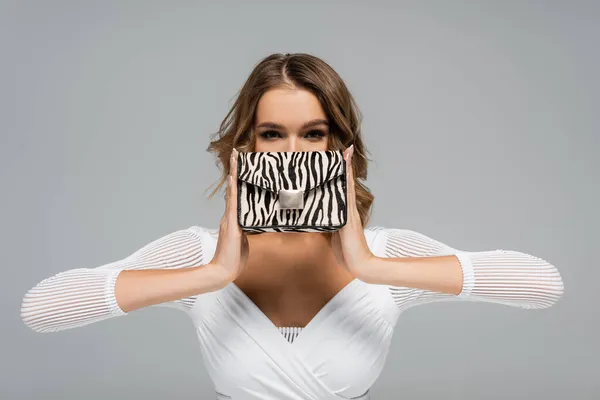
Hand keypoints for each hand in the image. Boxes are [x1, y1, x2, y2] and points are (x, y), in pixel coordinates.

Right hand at [209, 148, 248, 281]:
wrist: (223, 272)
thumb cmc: (234, 258)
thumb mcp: (244, 240)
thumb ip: (248, 230)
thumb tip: (256, 224)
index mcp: (233, 220)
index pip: (236, 195)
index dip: (238, 180)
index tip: (240, 165)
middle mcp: (229, 216)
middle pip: (233, 189)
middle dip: (235, 171)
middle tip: (237, 153)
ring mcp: (229, 220)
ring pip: (233, 193)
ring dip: (234, 175)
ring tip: (236, 159)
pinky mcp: (231, 226)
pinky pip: (233, 205)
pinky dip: (233, 192)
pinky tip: (234, 180)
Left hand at [331, 145, 377, 281]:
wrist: (360, 264)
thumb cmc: (347, 252)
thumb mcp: (333, 236)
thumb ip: (327, 226)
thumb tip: (315, 220)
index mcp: (344, 213)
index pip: (342, 189)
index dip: (342, 175)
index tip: (340, 159)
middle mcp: (348, 209)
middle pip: (346, 182)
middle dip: (345, 165)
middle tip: (345, 148)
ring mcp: (350, 211)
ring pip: (347, 185)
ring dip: (346, 168)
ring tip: (345, 152)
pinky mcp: (348, 216)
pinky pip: (346, 194)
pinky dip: (345, 181)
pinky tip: (344, 172)